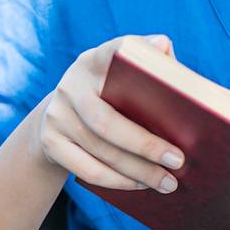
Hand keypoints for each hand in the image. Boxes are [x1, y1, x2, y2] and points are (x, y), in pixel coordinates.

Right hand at [34, 34, 185, 193]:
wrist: (60, 119)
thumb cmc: (110, 97)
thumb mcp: (122, 77)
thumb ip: (146, 64)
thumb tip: (163, 45)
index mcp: (93, 62)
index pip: (114, 52)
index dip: (134, 50)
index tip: (163, 48)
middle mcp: (70, 85)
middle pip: (107, 121)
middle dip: (145, 145)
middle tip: (178, 161)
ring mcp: (56, 115)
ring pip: (101, 150)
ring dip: (138, 170)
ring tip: (168, 182)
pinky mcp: (50, 143)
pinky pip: (87, 170)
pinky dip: (118, 181)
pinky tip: (141, 185)